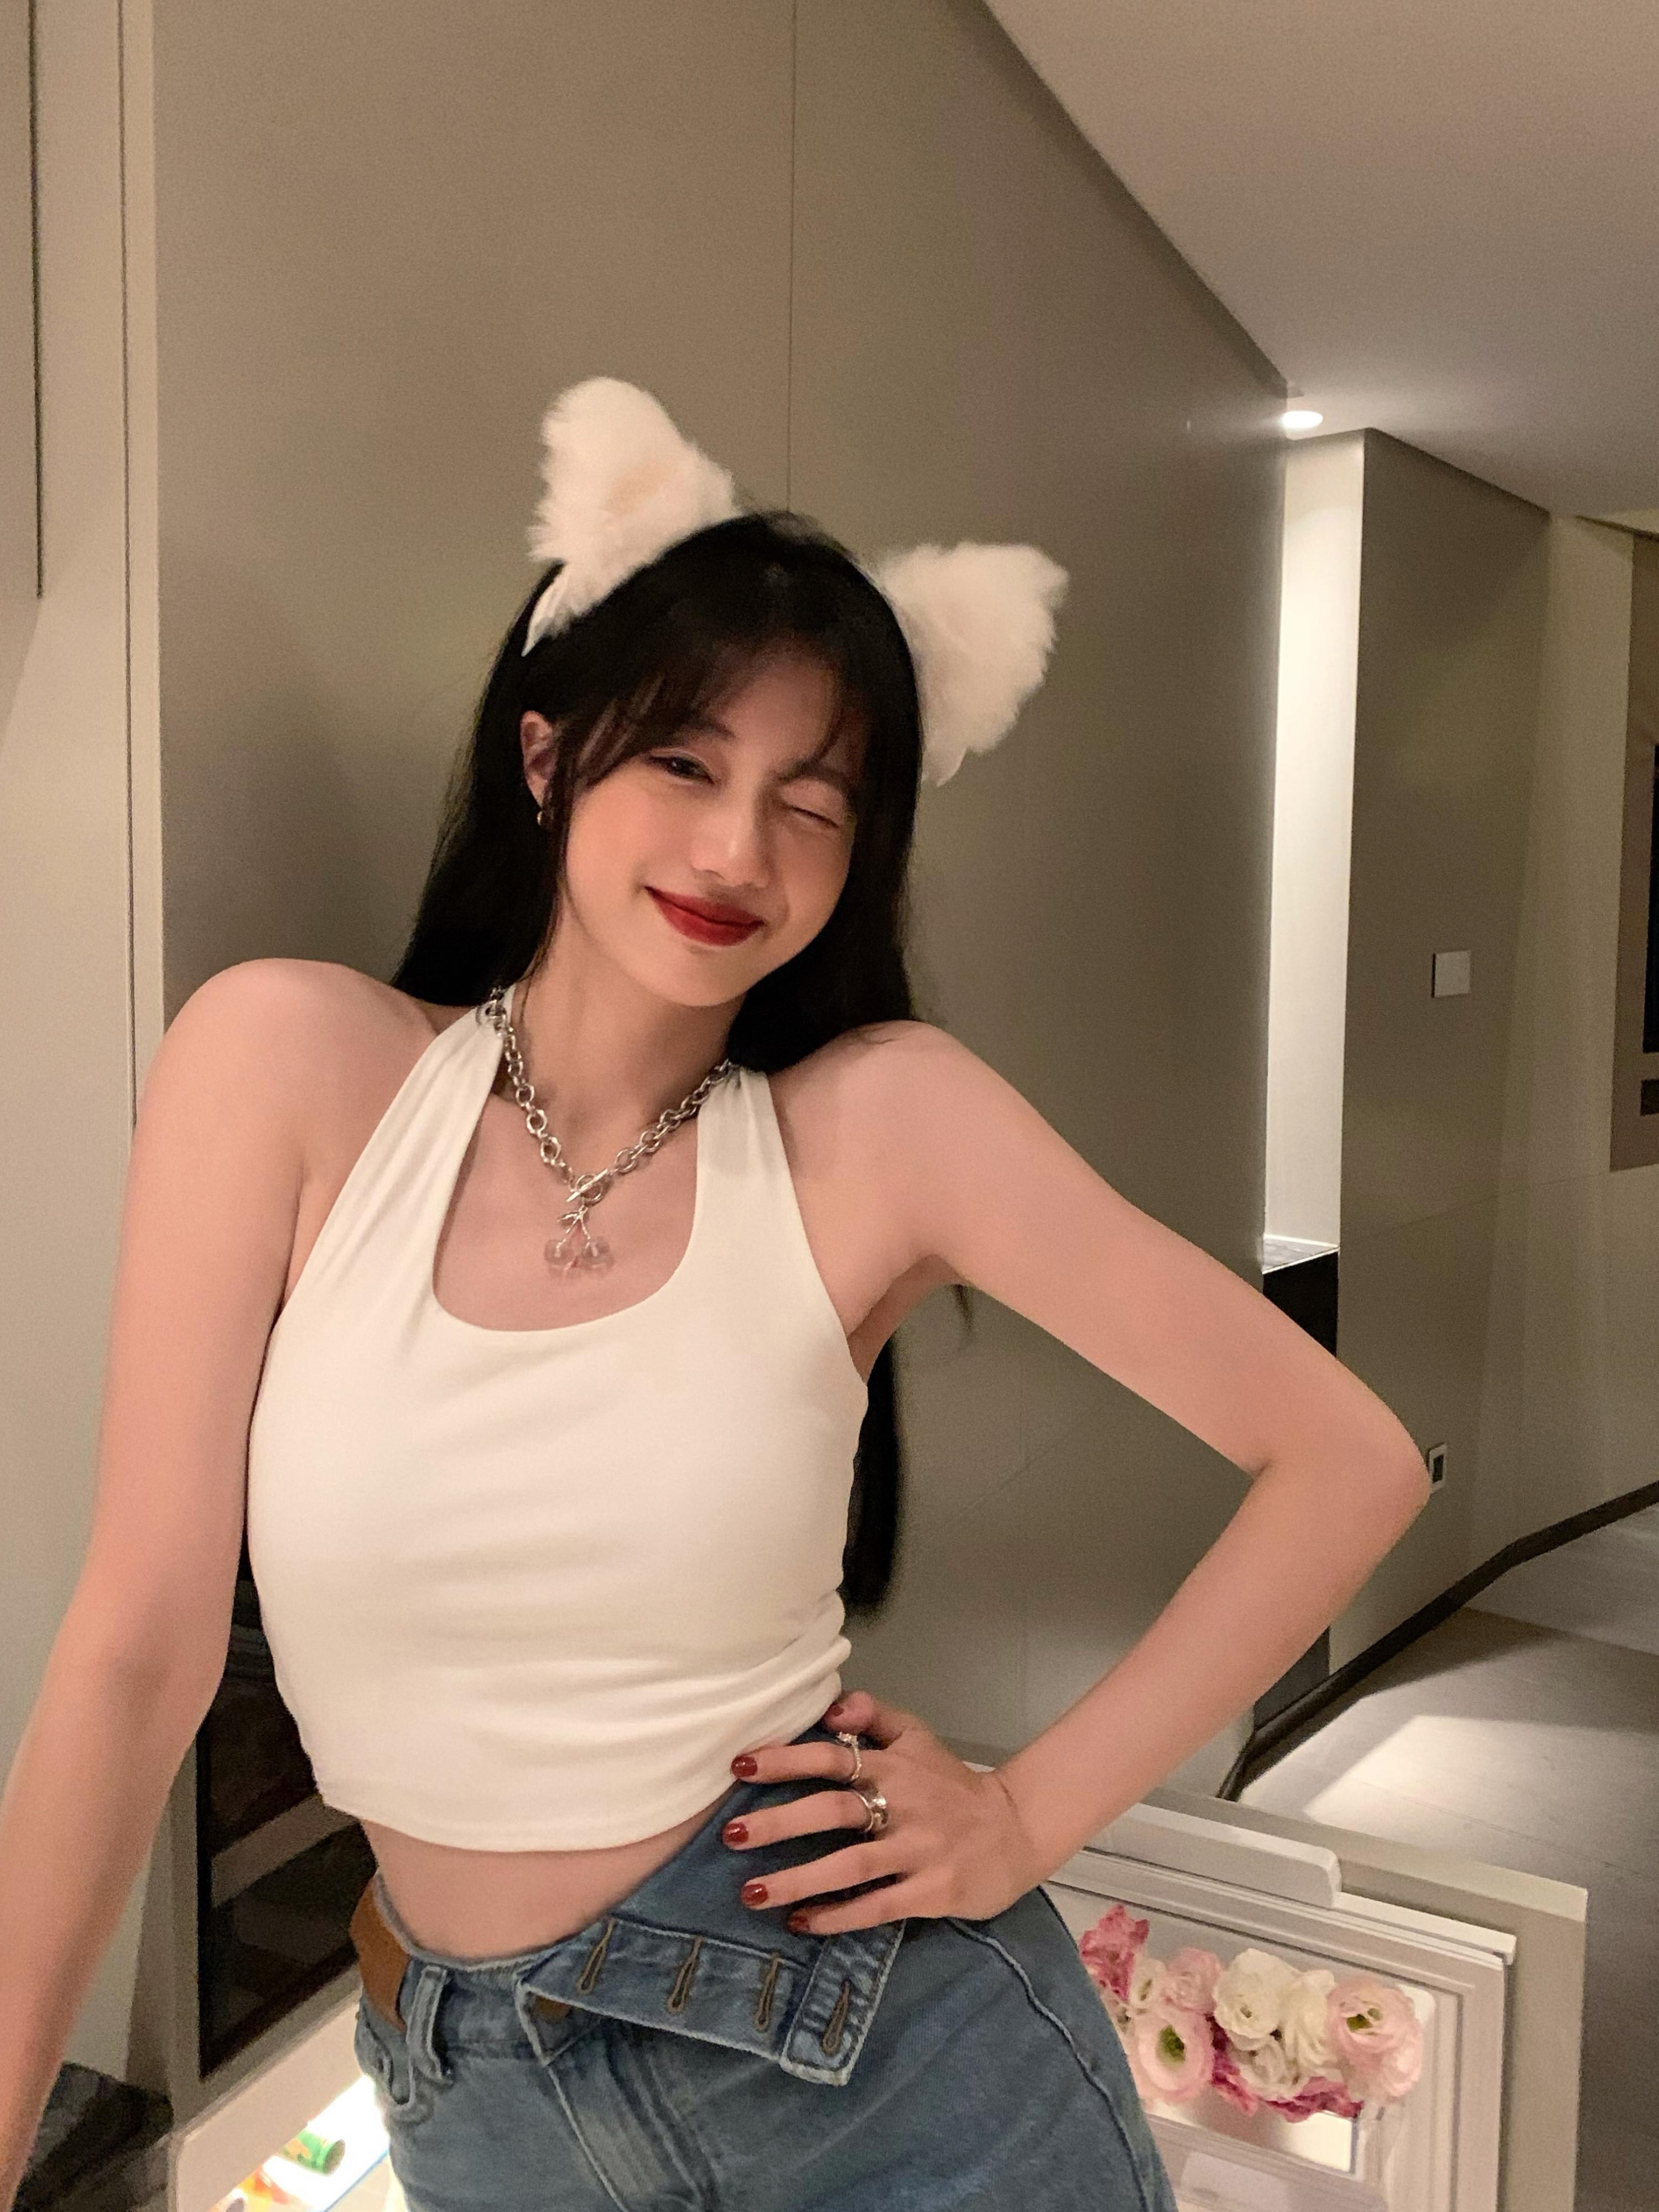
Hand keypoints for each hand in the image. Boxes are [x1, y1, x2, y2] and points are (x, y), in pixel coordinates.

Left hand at [722, 1689, 1043, 1934]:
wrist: (1015, 1830)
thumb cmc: (951, 1786)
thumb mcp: (918, 1737)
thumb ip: (874, 1715)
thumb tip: (831, 1709)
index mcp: (895, 1766)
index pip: (833, 1757)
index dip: (787, 1759)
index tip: (740, 1765)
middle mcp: (903, 1805)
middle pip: (834, 1810)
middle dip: (779, 1823)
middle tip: (730, 1835)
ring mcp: (919, 1851)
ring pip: (851, 1865)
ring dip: (799, 1879)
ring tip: (752, 1893)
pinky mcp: (932, 1891)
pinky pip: (878, 1906)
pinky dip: (839, 1916)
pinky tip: (802, 1922)